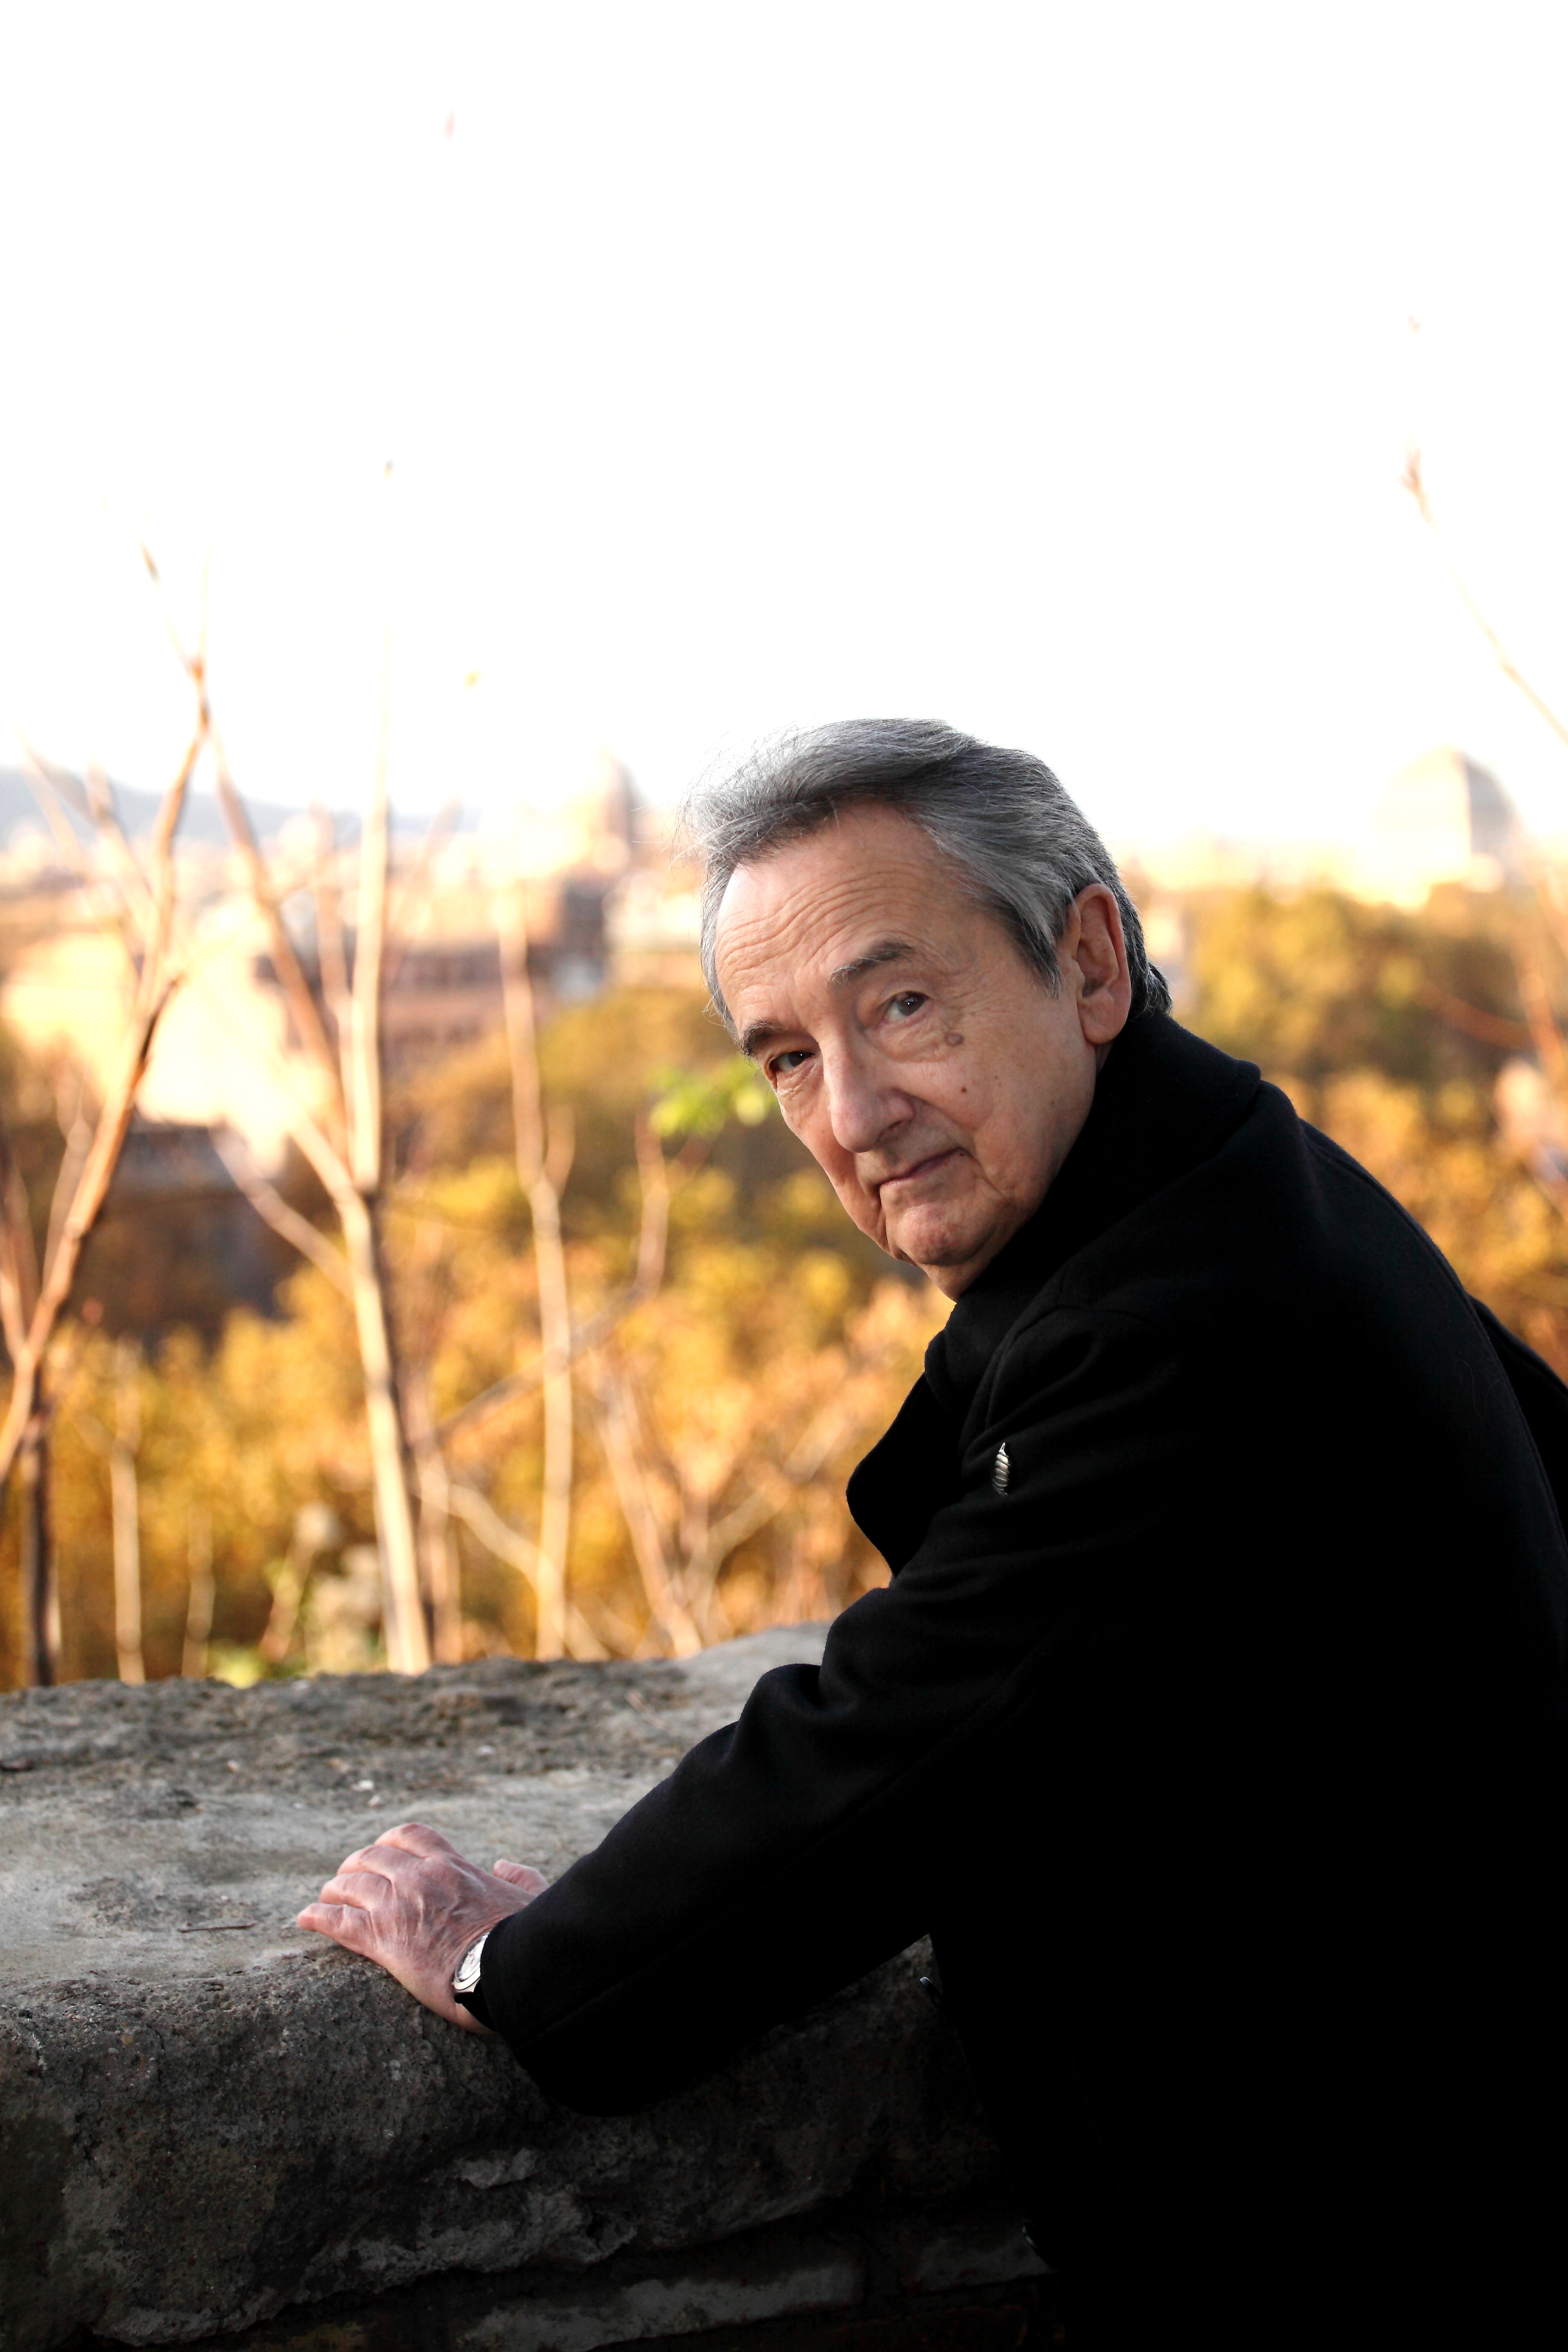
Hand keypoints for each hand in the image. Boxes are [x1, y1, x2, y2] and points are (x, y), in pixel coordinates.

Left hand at [296, 1821, 548, 2032]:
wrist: (505, 1971)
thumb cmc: (524, 1937)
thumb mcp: (531, 1897)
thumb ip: (520, 1876)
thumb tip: (505, 1867)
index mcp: (452, 1865)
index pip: (410, 1836)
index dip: (388, 1841)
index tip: (381, 1851)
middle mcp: (419, 1877)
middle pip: (372, 1856)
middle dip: (354, 1865)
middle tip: (346, 1878)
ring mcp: (397, 1906)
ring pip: (350, 1885)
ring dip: (333, 1889)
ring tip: (324, 1898)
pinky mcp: (382, 1940)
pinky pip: (337, 1922)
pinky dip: (317, 1917)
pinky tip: (303, 1919)